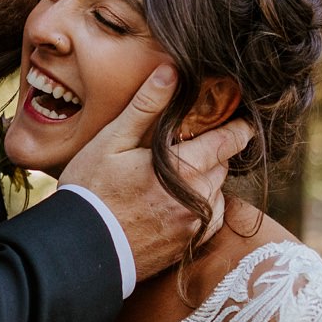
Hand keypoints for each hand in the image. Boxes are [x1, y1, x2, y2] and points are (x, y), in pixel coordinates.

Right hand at [57, 65, 252, 281]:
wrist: (80, 250)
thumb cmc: (91, 191)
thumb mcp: (111, 142)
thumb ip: (145, 107)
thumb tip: (170, 71)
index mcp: (183, 169)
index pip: (228, 141)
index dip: (238, 128)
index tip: (242, 120)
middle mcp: (197, 199)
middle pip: (221, 167)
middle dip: (210, 154)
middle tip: (186, 147)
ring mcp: (192, 226)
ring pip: (215, 193)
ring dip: (204, 182)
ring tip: (174, 177)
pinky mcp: (185, 246)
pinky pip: (207, 219)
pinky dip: (199, 208)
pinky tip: (173, 203)